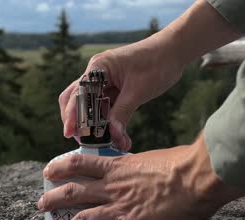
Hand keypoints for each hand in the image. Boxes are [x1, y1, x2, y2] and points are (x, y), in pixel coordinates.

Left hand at [38, 133, 244, 219]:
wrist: (196, 177)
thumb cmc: (178, 165)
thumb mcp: (148, 160)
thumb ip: (132, 168)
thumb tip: (127, 169)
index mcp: (117, 167)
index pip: (79, 163)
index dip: (60, 167)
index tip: (48, 170)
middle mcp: (112, 187)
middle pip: (73, 191)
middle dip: (53, 198)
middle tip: (41, 203)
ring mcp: (119, 207)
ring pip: (82, 217)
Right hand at [60, 39, 183, 149]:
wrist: (174, 51)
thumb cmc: (157, 63)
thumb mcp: (139, 91)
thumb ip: (122, 113)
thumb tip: (113, 136)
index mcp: (98, 68)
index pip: (77, 93)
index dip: (72, 115)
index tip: (70, 133)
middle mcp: (96, 74)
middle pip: (74, 99)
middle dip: (77, 121)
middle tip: (83, 140)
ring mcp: (104, 81)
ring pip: (89, 106)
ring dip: (94, 124)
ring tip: (104, 143)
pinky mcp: (113, 89)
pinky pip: (104, 108)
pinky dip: (107, 122)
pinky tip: (118, 136)